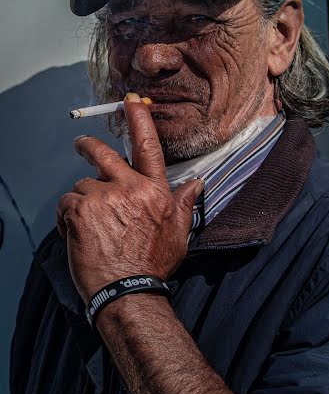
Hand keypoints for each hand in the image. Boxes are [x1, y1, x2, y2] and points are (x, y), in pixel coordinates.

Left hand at [57, 94, 202, 304]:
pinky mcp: (81, 211)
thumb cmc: (153, 264)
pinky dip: (67, 218)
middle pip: (103, 155)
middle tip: (81, 145)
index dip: (139, 120)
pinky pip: (66, 204)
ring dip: (83, 202)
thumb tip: (197, 184)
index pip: (148, 147)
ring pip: (82, 187)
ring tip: (92, 228)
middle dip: (89, 146)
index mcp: (154, 192)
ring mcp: (104, 198)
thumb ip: (184, 204)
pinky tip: (78, 235)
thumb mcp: (179, 234)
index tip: (130, 103)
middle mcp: (130, 189)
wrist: (128, 291)